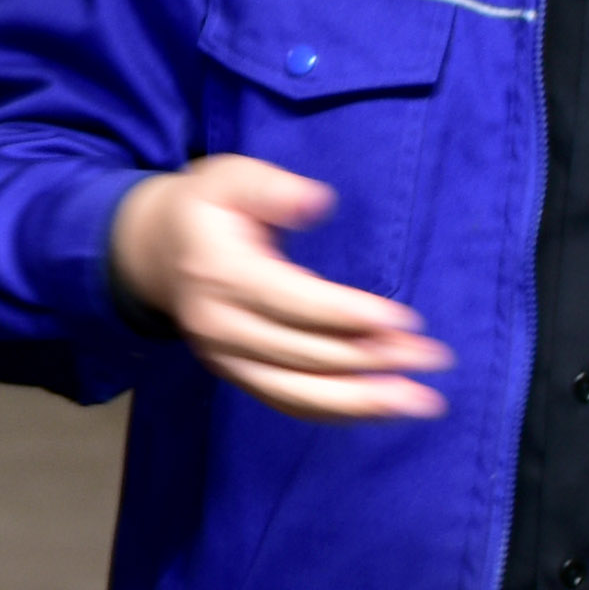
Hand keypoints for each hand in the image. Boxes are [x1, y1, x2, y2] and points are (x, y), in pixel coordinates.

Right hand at [108, 154, 451, 421]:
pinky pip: (290, 404)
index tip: (406, 321)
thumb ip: (273, 189)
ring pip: (298, 393)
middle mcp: (219, 327)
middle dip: (374, 360)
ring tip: (422, 402)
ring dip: (364, 402)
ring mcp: (225, 359)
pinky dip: (339, 412)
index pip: (293, 303)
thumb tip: (317, 203)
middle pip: (304, 355)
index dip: (349, 316)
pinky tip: (384, 409)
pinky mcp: (237, 376)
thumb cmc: (207, 208)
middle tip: (434, 358)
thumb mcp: (231, 178)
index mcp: (221, 274)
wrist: (154, 252)